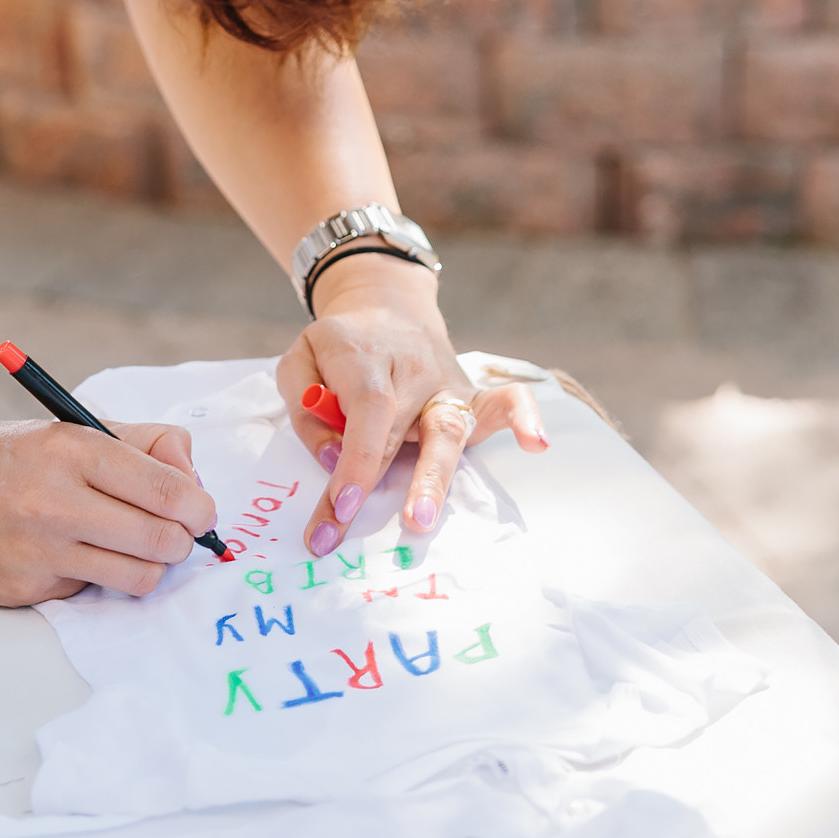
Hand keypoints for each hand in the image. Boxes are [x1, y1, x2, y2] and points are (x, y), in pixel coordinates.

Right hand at [0, 417, 217, 607]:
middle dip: (184, 539)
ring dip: (149, 564)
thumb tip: (192, 475)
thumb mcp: (66, 427)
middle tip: (176, 531)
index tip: (201, 509)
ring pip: (139, 578)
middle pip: (164, 541)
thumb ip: (140, 443)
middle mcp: (55, 502)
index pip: (168, 491)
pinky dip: (96, 575)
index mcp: (72, 449)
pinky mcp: (25, 591)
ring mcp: (39, 553)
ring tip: (130, 543)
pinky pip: (91, 591)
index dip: (200, 506)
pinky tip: (72, 552)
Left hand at [277, 252, 548, 557]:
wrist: (387, 308)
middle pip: (399, 428)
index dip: (355, 461)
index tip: (341, 508)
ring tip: (422, 519)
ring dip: (435, 478)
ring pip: (449, 428)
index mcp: (363, 356)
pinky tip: (537, 442)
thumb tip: (333, 457)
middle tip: (352, 529)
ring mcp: (446, 383)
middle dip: (375, 484)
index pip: (364, 413)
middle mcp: (410, 370)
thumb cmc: (339, 348)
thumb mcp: (300, 361)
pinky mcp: (472, 395)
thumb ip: (306, 408)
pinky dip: (525, 417)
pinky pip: (506, 401)